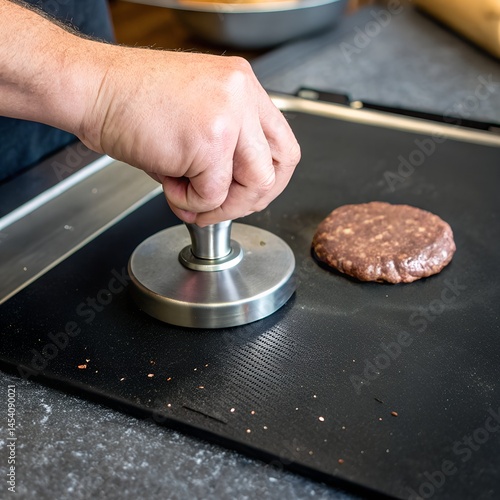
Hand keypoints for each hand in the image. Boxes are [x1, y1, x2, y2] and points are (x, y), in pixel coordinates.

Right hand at [80, 48, 300, 225]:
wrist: (90, 88)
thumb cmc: (131, 101)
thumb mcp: (194, 113)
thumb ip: (224, 151)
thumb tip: (230, 197)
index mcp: (242, 86)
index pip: (282, 145)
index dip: (268, 179)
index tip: (246, 194)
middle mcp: (242, 95)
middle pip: (280, 166)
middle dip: (250, 199)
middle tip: (219, 206)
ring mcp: (229, 115)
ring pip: (255, 185)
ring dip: (220, 205)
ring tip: (188, 196)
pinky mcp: (209, 140)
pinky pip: (213, 195)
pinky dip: (189, 201)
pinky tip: (169, 183)